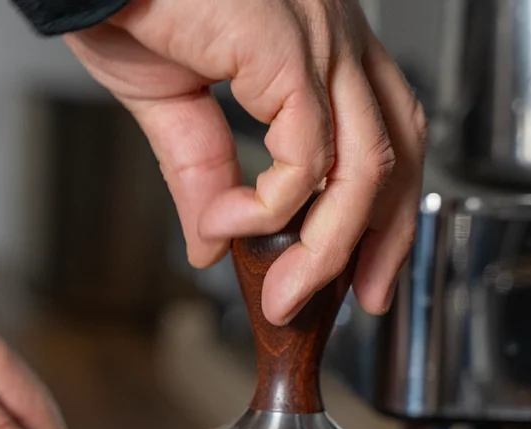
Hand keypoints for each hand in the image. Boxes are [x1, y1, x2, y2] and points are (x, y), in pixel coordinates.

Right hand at [65, 0, 425, 324]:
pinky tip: (227, 222)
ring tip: (284, 293)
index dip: (388, 208)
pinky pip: (305, 155)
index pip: (390, 131)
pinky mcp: (283, 47)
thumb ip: (204, 174)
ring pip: (362, 164)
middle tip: (359, 297)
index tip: (369, 269)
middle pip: (400, 148)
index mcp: (321, 40)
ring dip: (326, 247)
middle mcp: (334, 32)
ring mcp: (318, 36)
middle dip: (385, 238)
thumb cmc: (130, 3)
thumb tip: (213, 245)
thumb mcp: (174, 105)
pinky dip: (271, 207)